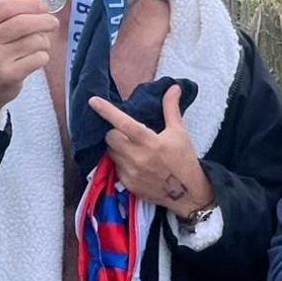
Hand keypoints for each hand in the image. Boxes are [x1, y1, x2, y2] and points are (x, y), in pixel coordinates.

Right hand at [0, 0, 57, 124]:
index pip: (5, 7)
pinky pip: (38, 58)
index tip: (43, 6)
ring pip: (34, 41)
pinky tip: (35, 58)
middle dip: (44, 20)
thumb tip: (40, 4)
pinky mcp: (10, 75)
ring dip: (44, 41)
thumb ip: (8, 16)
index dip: (29, 4)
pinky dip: (43, 56)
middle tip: (53, 23)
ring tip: (40, 44)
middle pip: (22, 23)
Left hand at [88, 84, 213, 217]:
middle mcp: (138, 158)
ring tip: (131, 147)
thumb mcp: (179, 132)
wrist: (188, 193)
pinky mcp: (128, 185)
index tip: (93, 101)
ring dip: (117, 147)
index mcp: (150, 142)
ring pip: (111, 152)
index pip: (124, 123)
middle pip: (111, 138)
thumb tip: (173, 87)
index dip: (107, 111)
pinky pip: (116, 167)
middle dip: (115, 132)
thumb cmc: (184, 159)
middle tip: (127, 132)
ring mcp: (131, 173)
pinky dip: (121, 162)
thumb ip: (171, 109)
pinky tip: (134, 162)